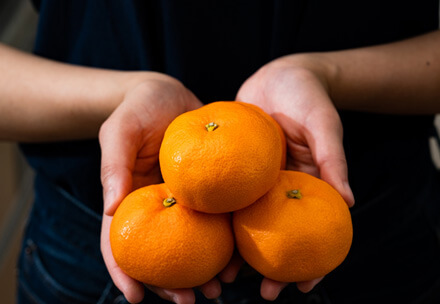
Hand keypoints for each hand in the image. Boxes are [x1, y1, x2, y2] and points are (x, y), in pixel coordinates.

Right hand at [99, 74, 209, 302]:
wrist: (169, 93)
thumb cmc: (138, 108)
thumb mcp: (120, 130)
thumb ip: (113, 165)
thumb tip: (108, 209)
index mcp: (130, 198)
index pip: (120, 241)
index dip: (125, 271)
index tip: (137, 297)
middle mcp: (157, 205)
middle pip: (160, 252)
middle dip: (170, 283)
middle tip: (190, 302)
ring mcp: (184, 201)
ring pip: (191, 243)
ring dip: (201, 271)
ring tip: (218, 288)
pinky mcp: (209, 190)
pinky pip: (216, 218)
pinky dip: (225, 240)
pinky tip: (239, 255)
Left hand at [236, 54, 354, 299]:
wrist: (279, 75)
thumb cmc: (308, 97)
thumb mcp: (324, 124)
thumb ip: (333, 159)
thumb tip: (350, 201)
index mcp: (307, 186)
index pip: (314, 230)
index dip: (313, 261)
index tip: (301, 286)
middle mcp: (282, 190)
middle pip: (278, 236)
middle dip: (271, 267)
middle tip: (263, 292)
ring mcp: (257, 182)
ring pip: (249, 223)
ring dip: (239, 251)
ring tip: (226, 277)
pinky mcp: (235, 169)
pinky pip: (226, 197)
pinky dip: (218, 217)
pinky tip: (204, 234)